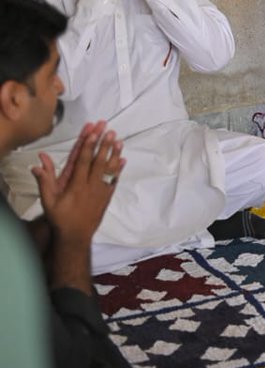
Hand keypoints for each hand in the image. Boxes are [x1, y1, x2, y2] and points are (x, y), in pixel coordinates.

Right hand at [32, 122, 124, 245]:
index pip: (83, 162)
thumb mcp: (48, 201)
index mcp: (76, 186)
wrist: (76, 236)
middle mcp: (91, 186)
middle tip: (109, 131)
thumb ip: (44, 182)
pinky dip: (118, 170)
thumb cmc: (60, 218)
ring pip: (109, 170)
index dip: (89, 146)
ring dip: (114, 154)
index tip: (93, 133)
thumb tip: (37, 165)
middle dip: (104, 145)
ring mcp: (101, 191)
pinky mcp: (107, 197)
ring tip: (119, 140)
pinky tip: (123, 160)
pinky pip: (114, 180)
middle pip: (99, 162)